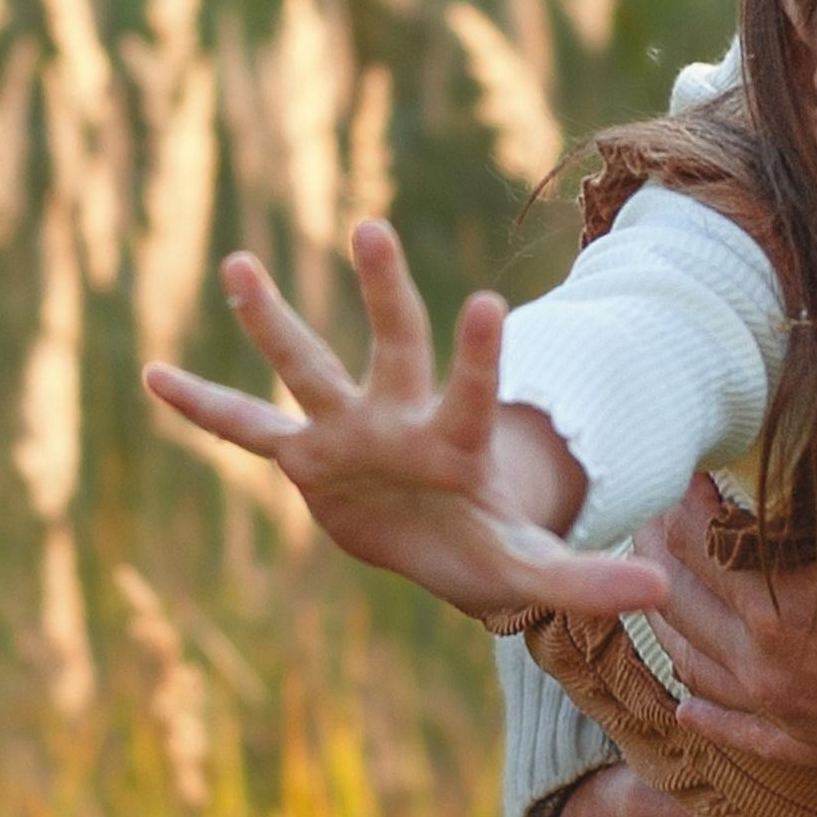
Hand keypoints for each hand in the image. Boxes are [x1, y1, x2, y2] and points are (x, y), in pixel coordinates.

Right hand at [145, 223, 670, 625]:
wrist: (438, 545)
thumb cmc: (489, 546)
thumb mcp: (537, 570)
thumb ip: (593, 580)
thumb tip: (662, 587)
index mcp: (456, 444)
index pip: (472, 394)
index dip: (481, 355)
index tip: (489, 301)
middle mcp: (399, 421)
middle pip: (393, 347)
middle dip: (384, 293)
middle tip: (371, 229)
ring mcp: (347, 432)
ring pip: (308, 367)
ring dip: (273, 320)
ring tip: (238, 263)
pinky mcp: (305, 458)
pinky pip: (245, 431)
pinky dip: (204, 408)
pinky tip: (153, 374)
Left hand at [650, 468, 816, 767]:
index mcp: (788, 604)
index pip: (698, 539)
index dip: (682, 497)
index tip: (686, 465)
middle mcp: (766, 662)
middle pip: (675, 595)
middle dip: (658, 546)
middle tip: (654, 509)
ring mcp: (779, 711)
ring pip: (686, 660)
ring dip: (662, 616)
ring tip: (656, 578)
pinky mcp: (801, 744)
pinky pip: (728, 728)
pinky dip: (700, 710)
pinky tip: (686, 697)